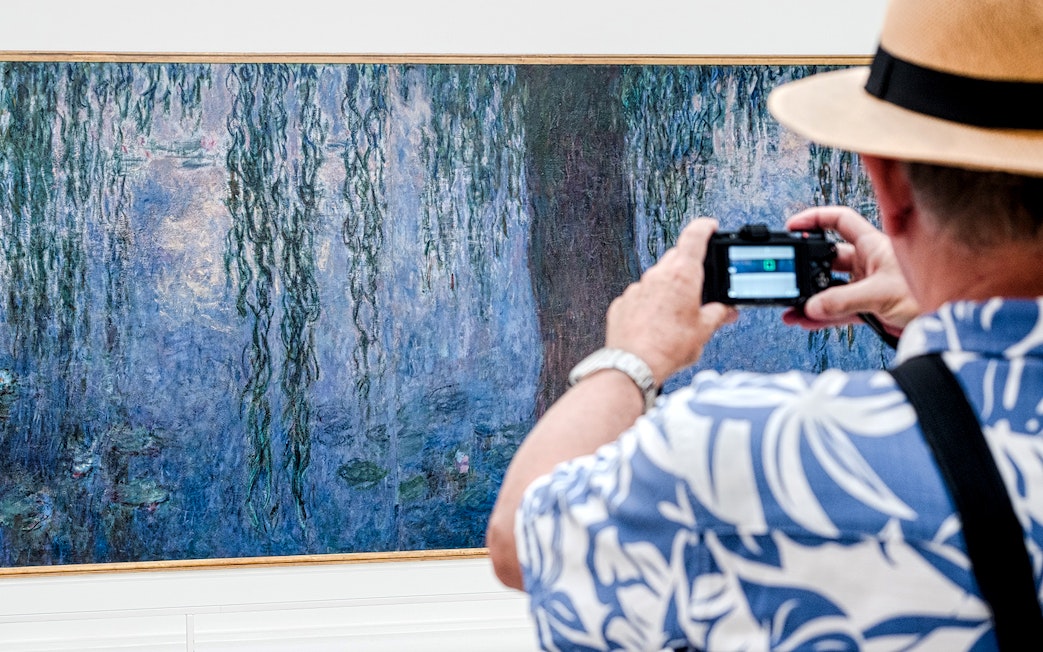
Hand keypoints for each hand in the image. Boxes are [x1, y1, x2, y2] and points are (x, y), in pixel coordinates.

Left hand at [605, 218, 737, 383]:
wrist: (634, 365)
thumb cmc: (668, 348)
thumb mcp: (704, 331)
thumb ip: (718, 315)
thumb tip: (727, 311)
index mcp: (682, 275)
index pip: (694, 236)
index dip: (704, 227)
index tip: (710, 226)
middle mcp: (657, 276)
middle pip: (676, 258)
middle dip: (688, 266)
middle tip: (699, 285)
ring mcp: (636, 288)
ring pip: (657, 278)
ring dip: (668, 288)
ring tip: (677, 313)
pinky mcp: (622, 304)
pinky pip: (639, 296)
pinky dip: (649, 304)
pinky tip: (656, 323)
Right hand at [782, 206, 919, 336]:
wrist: (948, 322)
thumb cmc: (929, 296)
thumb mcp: (880, 294)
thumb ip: (842, 300)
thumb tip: (812, 306)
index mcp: (873, 245)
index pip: (840, 221)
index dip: (816, 219)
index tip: (793, 226)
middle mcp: (868, 262)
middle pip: (828, 259)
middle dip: (808, 268)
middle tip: (791, 276)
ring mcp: (867, 285)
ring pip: (831, 288)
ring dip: (812, 298)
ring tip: (792, 307)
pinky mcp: (869, 308)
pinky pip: (838, 310)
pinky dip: (822, 316)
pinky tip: (807, 320)